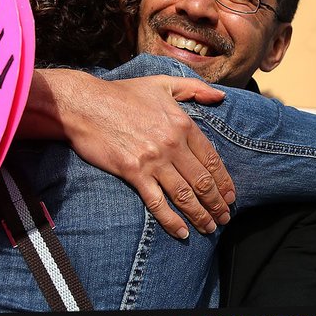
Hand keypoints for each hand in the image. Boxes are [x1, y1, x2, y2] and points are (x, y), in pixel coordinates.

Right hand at [20, 70, 235, 237]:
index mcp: (182, 124)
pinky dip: (171, 220)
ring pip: (185, 195)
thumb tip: (221, 96)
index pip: (212, 159)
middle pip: (202, 181)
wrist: (84, 104)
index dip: (224, 181)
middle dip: (217, 203)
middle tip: (225, 218)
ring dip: (201, 215)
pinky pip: (157, 202)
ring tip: (210, 228)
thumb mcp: (162, 83)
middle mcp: (172, 144)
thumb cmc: (122, 93)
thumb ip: (195, 89)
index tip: (231, 196)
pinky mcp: (133, 173)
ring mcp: (153, 160)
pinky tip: (182, 233)